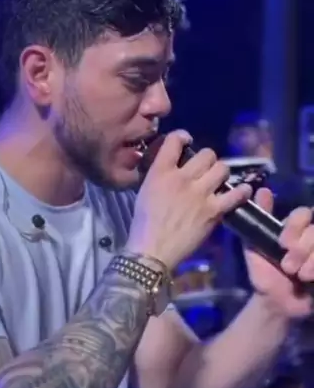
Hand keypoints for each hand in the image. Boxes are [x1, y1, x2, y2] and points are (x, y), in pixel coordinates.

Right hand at [127, 130, 251, 271]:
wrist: (152, 251)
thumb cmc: (143, 225)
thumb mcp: (145, 192)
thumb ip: (160, 177)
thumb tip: (172, 170)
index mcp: (161, 172)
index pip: (174, 140)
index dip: (183, 137)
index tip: (186, 141)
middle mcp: (182, 178)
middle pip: (206, 154)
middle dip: (208, 160)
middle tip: (206, 170)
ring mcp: (200, 194)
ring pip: (222, 168)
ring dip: (222, 174)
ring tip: (220, 182)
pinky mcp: (213, 211)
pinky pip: (236, 194)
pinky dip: (242, 192)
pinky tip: (243, 192)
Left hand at [244, 188, 313, 318]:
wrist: (274, 304)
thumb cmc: (265, 275)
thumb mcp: (255, 247)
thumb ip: (258, 221)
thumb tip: (263, 190)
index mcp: (297, 230)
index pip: (303, 213)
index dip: (295, 226)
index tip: (282, 243)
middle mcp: (312, 238)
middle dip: (302, 248)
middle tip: (288, 266)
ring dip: (312, 260)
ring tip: (300, 276)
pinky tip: (311, 279)